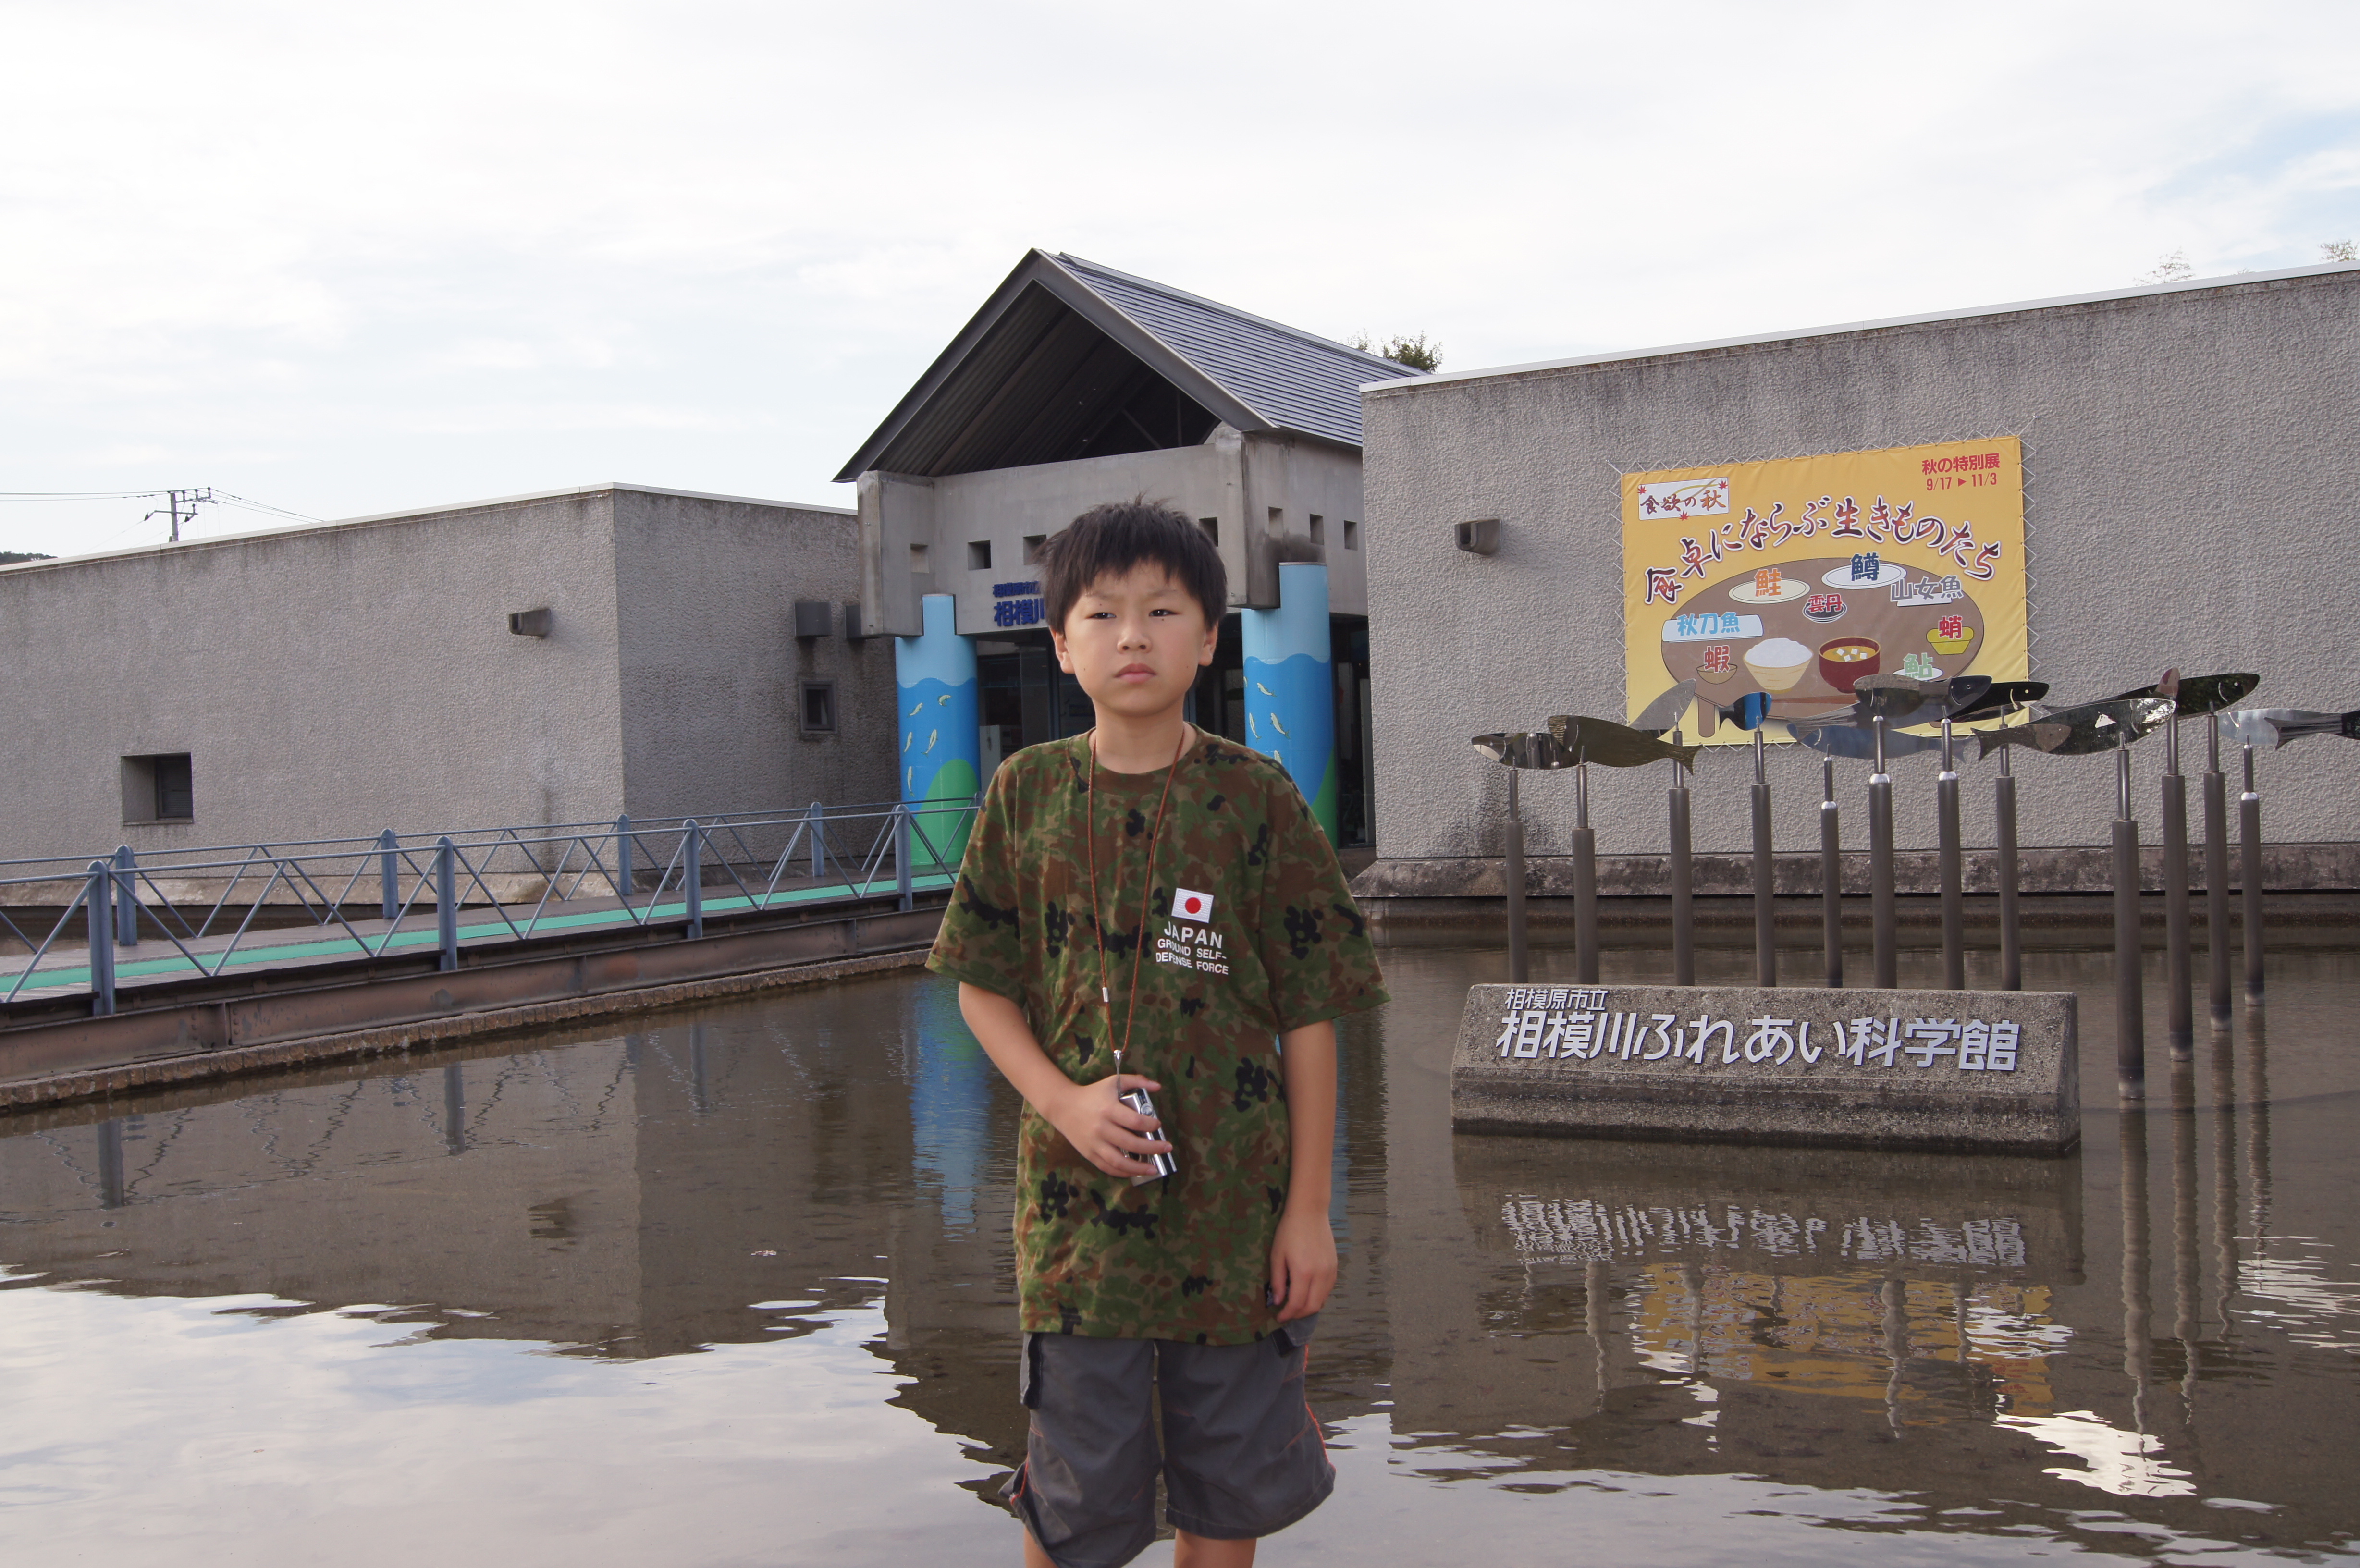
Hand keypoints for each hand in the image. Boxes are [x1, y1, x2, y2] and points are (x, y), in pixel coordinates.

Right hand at [1048, 1074, 1171, 1180]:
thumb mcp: (1112, 1082)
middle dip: (1152, 1148)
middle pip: (1130, 1143)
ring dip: (1138, 1167)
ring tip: (1154, 1168)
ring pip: (1118, 1161)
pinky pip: (1107, 1167)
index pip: (1134, 1121)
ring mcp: (1094, 1143)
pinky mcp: (1088, 1153)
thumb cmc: (1092, 1094)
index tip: (1158, 1125)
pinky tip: (1134, 1172)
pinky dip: (1122, 1172)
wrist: (1063, 1106)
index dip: (1150, 1125)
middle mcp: (1101, 1128)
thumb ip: (1136, 1081)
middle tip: (1167, 1148)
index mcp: (1108, 1109)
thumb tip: (1158, 1086)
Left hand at [1268, 1205, 1336, 1320]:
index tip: (1279, 1317)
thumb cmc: (1289, 1231)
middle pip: (1312, 1307)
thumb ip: (1278, 1281)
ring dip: (1309, 1307)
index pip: (1297, 1304)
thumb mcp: (1277, 1255)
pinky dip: (1318, 1297)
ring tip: (1296, 1305)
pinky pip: (1328, 1290)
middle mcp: (1320, 1275)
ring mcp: (1330, 1271)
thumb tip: (1278, 1301)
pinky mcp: (1335, 1266)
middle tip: (1287, 1314)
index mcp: (1303, 1272)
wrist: (1310, 1212)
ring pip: (1322, 1300)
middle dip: (1298, 1314)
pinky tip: (1308, 1293)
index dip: (1287, 1314)